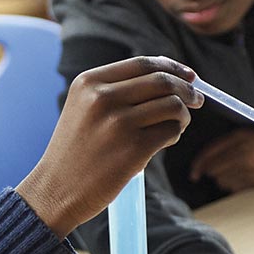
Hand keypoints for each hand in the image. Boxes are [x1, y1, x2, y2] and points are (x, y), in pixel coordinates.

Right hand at [16, 57, 200, 236]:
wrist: (56, 190)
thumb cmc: (76, 151)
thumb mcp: (84, 108)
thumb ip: (117, 90)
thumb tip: (170, 79)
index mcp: (89, 82)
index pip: (143, 63)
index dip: (172, 67)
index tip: (189, 75)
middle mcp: (103, 98)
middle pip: (162, 81)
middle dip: (187, 90)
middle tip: (197, 99)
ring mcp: (119, 123)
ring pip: (172, 106)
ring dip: (183, 115)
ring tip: (176, 126)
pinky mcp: (134, 148)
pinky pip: (171, 131)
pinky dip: (174, 135)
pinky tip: (163, 142)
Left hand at [188, 128, 253, 192]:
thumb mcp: (246, 135)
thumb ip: (225, 143)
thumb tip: (204, 162)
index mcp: (239, 137)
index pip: (210, 152)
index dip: (198, 164)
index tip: (194, 172)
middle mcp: (243, 152)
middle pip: (213, 168)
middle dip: (211, 171)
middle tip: (213, 172)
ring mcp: (249, 168)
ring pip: (221, 179)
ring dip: (221, 178)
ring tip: (231, 173)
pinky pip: (233, 187)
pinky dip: (231, 185)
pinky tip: (239, 179)